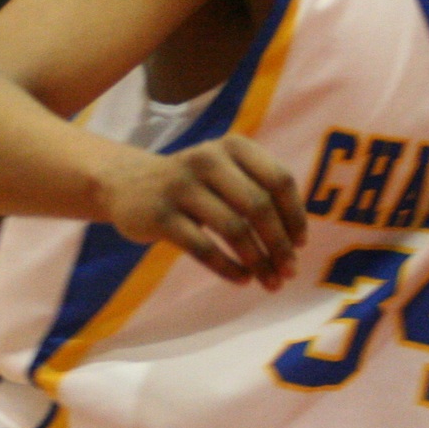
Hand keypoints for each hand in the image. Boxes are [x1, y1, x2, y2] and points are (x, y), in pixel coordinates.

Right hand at [96, 135, 306, 290]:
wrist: (128, 184)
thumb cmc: (193, 183)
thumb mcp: (225, 171)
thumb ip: (259, 191)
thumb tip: (296, 241)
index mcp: (234, 146)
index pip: (278, 180)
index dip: (294, 215)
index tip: (300, 244)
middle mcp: (209, 158)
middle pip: (258, 206)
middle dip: (279, 244)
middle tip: (289, 272)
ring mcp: (182, 185)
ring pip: (234, 229)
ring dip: (258, 261)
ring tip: (269, 281)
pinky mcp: (161, 215)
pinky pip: (204, 248)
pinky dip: (228, 268)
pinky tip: (241, 279)